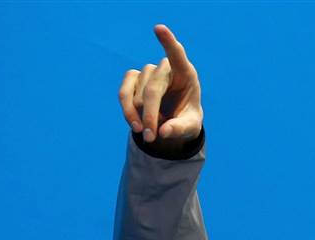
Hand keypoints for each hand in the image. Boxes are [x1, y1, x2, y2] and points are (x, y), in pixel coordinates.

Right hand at [118, 24, 202, 143]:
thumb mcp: (191, 128)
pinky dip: (128, 112)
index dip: (167, 42)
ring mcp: (147, 72)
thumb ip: (180, 129)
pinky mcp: (133, 79)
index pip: (176, 54)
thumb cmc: (186, 120)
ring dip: (142, 118)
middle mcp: (166, 69)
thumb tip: (164, 132)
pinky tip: (136, 124)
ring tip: (152, 131)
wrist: (174, 121)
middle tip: (151, 137)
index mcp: (186, 74)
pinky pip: (123, 94)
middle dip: (150, 115)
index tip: (158, 28)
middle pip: (153, 90)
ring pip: (137, 96)